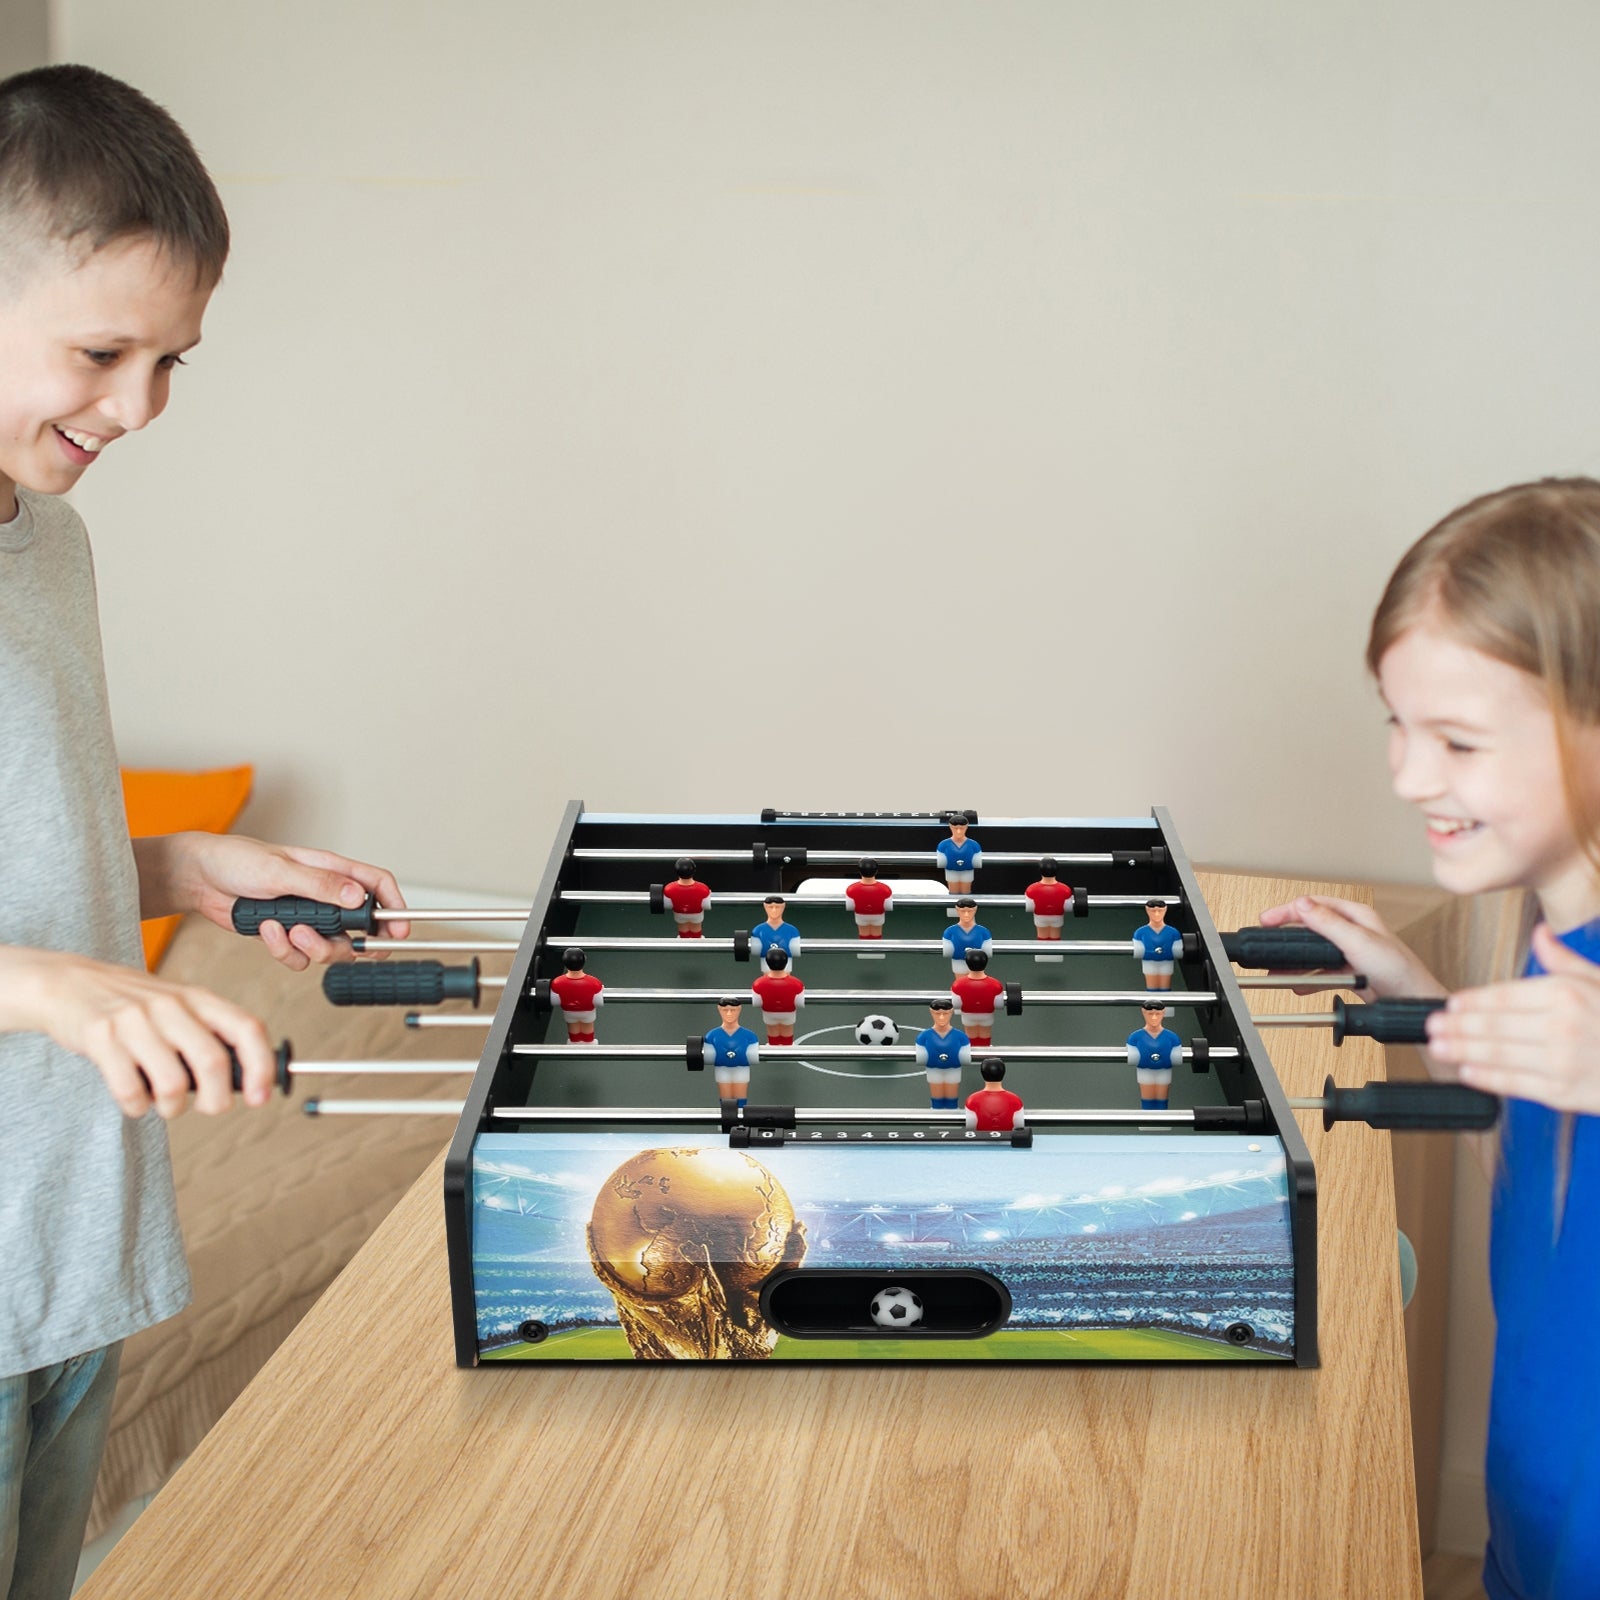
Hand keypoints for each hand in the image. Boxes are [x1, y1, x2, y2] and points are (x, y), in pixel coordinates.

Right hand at [11, 948, 275, 1118]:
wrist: (68, 983)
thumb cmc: (132, 1004)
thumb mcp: (179, 1007)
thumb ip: (210, 1035)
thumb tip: (249, 1080)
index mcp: (199, 999)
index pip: (247, 1028)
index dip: (262, 1066)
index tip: (261, 1097)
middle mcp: (170, 1007)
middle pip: (213, 1063)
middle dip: (217, 1100)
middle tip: (208, 1107)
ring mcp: (134, 1021)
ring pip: (173, 1084)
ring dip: (173, 1107)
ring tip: (165, 1101)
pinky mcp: (100, 1038)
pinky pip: (131, 1092)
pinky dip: (137, 1107)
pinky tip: (135, 1098)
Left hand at [174, 833, 409, 970]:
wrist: (199, 878)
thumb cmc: (238, 860)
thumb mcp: (282, 870)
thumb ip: (322, 886)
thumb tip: (359, 898)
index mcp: (333, 871)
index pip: (377, 886)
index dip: (394, 907)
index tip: (400, 929)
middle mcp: (326, 896)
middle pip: (361, 928)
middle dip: (354, 943)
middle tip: (346, 948)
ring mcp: (308, 917)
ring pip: (332, 947)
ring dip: (314, 948)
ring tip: (291, 932)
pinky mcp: (287, 935)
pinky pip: (300, 957)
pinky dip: (286, 952)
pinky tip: (268, 932)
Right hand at [1257, 895, 1444, 998]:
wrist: (1412, 1000)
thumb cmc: (1398, 968)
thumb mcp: (1358, 940)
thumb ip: (1327, 922)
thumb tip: (1302, 904)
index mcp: (1355, 915)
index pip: (1314, 905)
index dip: (1288, 911)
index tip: (1268, 919)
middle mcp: (1352, 930)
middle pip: (1310, 928)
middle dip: (1287, 936)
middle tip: (1266, 941)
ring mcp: (1350, 951)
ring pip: (1313, 952)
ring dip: (1295, 961)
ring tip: (1276, 968)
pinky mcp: (1349, 971)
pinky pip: (1321, 971)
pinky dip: (1307, 978)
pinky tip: (1298, 985)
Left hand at [1424, 924, 1599, 1113]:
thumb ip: (1565, 960)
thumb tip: (1540, 933)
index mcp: (1566, 993)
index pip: (1504, 995)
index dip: (1471, 1001)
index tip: (1449, 1004)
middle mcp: (1561, 1025)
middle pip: (1493, 1024)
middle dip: (1456, 1025)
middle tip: (1429, 1026)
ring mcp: (1562, 1060)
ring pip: (1497, 1053)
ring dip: (1461, 1049)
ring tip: (1437, 1046)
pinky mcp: (1566, 1093)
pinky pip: (1516, 1084)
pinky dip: (1486, 1077)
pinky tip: (1467, 1071)